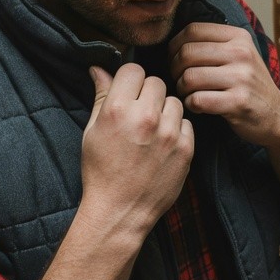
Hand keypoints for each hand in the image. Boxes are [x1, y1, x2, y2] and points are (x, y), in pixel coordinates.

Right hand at [81, 64, 193, 240]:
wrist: (120, 211)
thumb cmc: (101, 171)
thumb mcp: (92, 131)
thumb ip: (101, 96)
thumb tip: (99, 69)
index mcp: (118, 109)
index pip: (134, 69)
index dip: (130, 80)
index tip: (128, 93)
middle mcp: (145, 118)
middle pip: (156, 82)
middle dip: (148, 94)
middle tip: (140, 113)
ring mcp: (168, 134)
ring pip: (174, 102)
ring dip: (165, 111)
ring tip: (152, 131)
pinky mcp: (186, 149)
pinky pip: (187, 124)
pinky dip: (177, 131)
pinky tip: (162, 146)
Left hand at [168, 23, 279, 146]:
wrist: (276, 115)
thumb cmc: (249, 85)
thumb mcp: (239, 55)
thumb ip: (213, 43)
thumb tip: (174, 42)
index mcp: (239, 37)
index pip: (193, 30)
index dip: (175, 45)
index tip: (175, 59)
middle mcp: (241, 53)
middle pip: (187, 53)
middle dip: (175, 69)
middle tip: (180, 80)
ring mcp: (242, 78)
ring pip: (189, 77)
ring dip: (182, 89)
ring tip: (189, 94)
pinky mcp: (238, 102)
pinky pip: (198, 100)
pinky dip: (191, 104)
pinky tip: (198, 106)